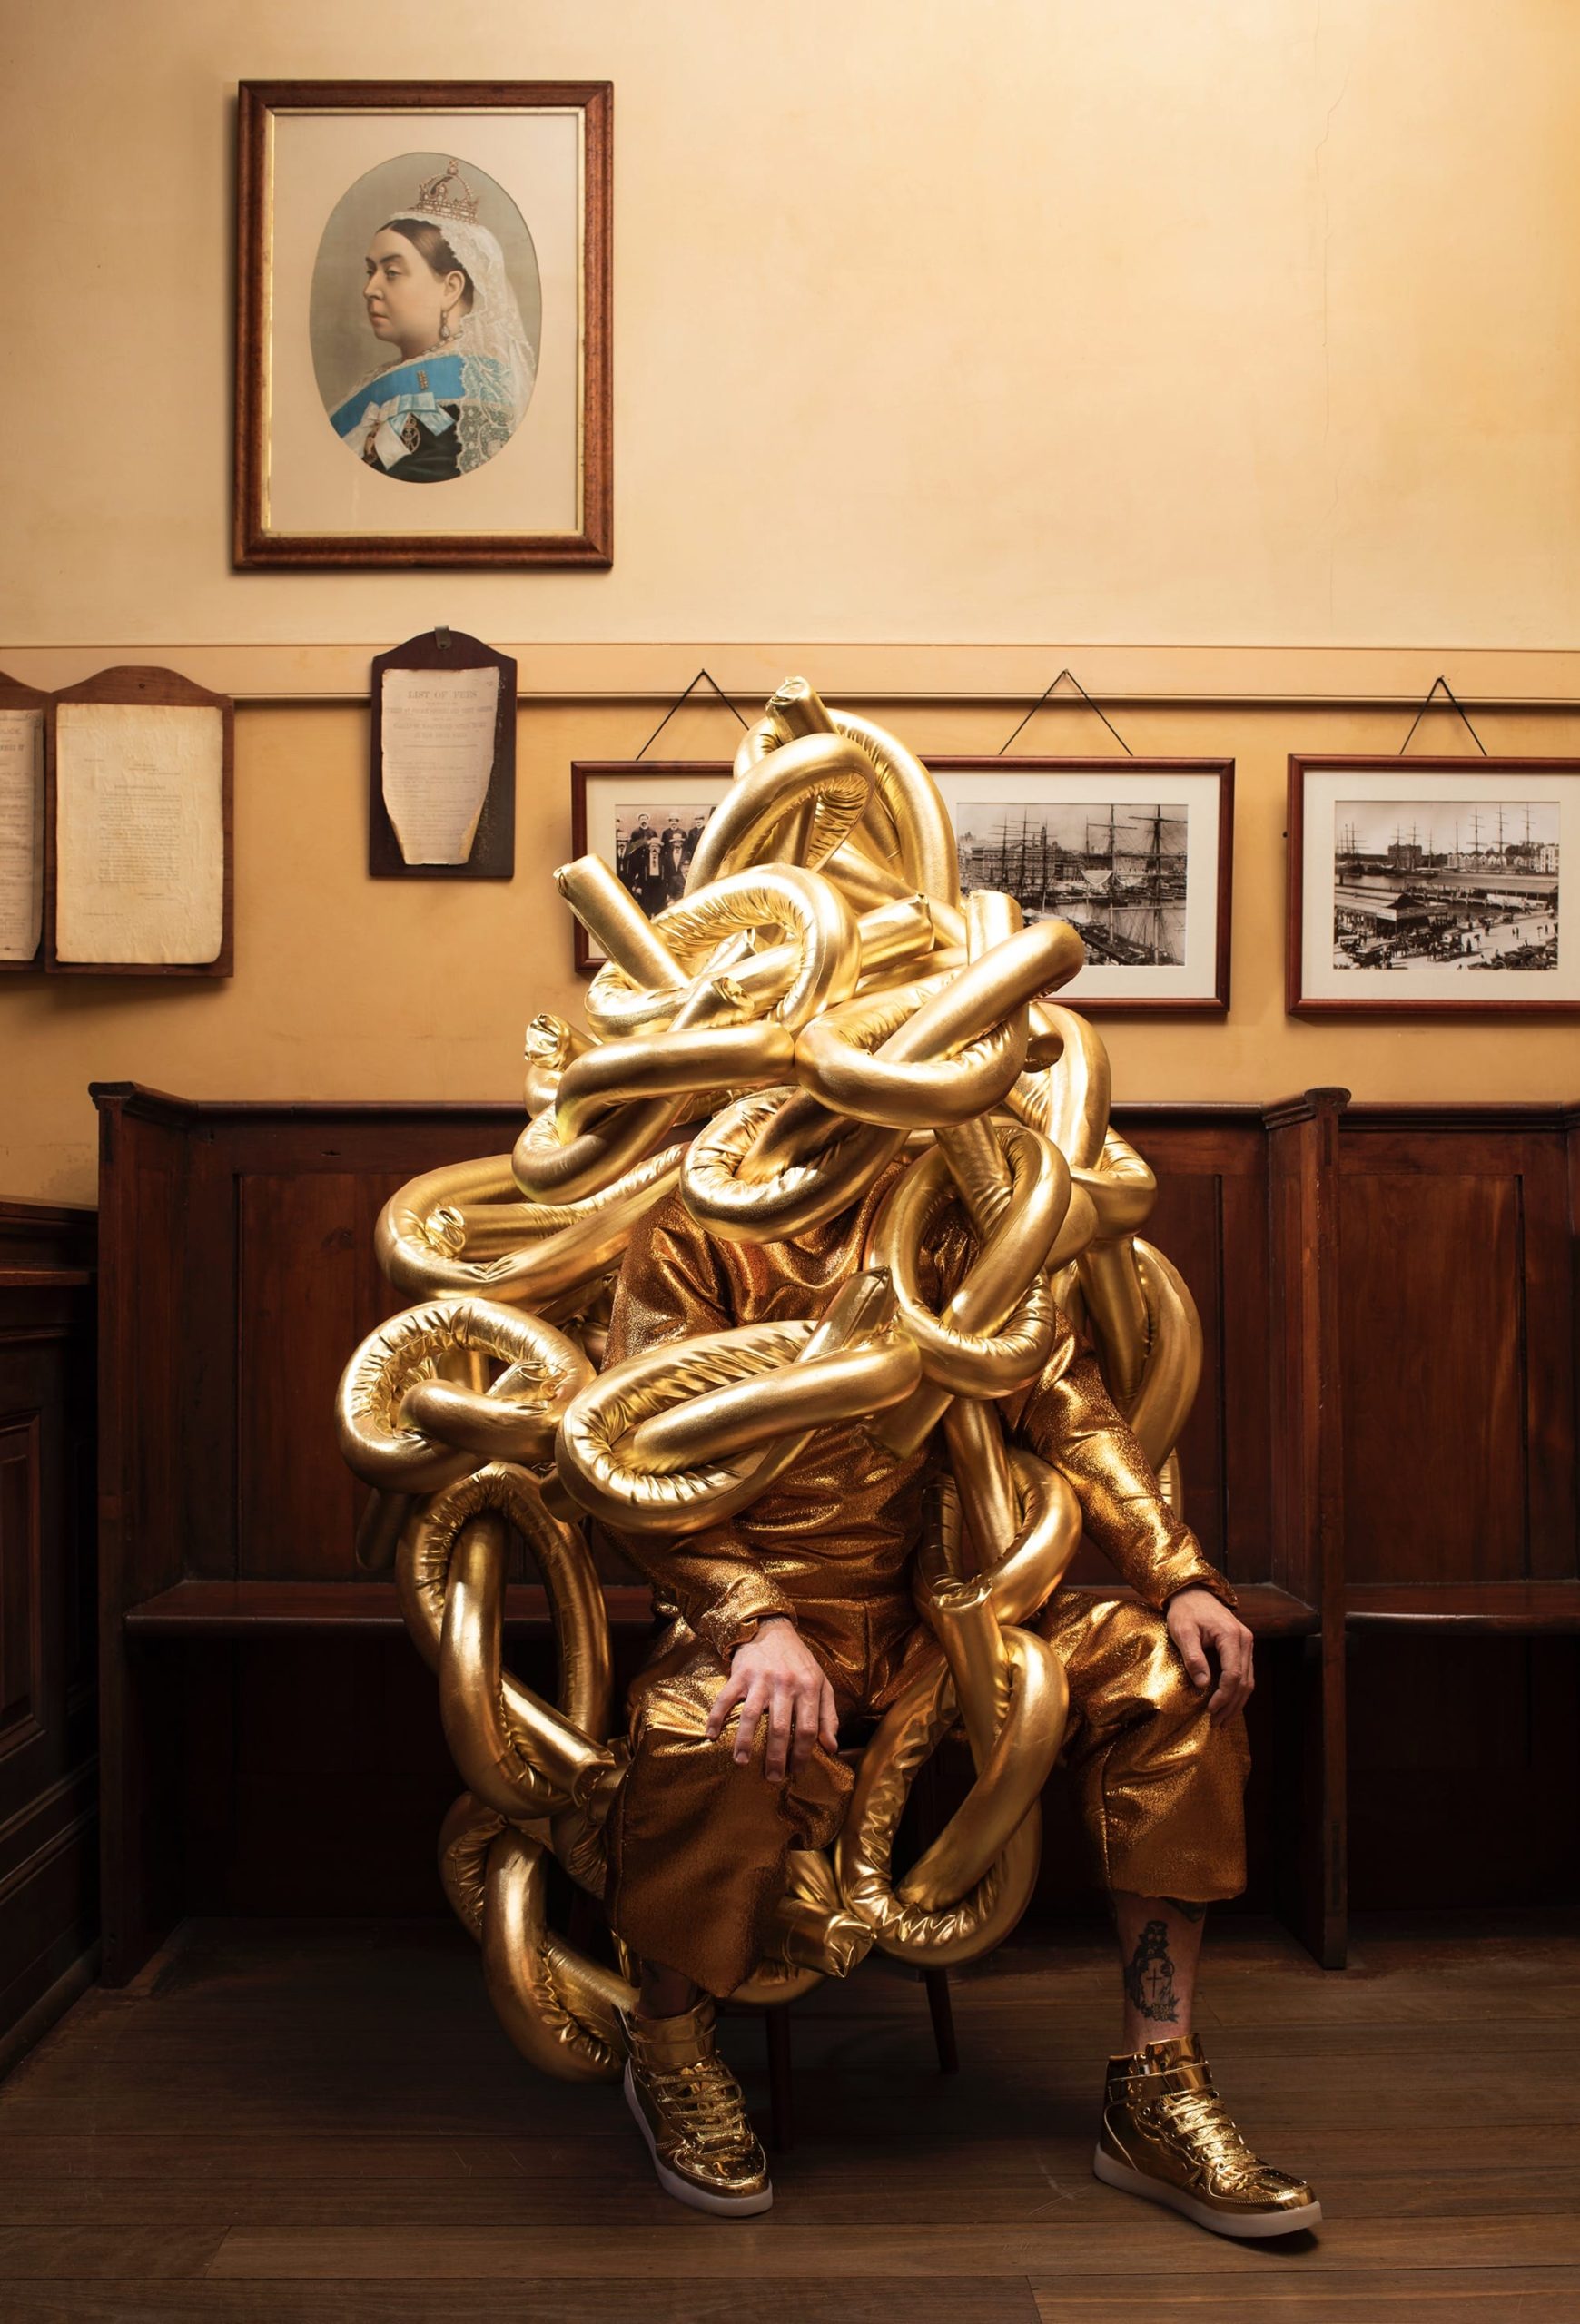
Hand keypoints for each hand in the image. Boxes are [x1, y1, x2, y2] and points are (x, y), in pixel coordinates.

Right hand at [704, 1618, 838, 1779]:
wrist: (772, 1628)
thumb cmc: (799, 1661)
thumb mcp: (821, 1683)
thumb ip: (828, 1715)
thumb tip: (832, 1748)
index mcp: (808, 1687)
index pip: (808, 1728)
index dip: (804, 1753)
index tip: (797, 1771)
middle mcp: (785, 1684)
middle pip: (781, 1728)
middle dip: (777, 1757)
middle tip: (773, 1778)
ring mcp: (761, 1679)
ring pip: (753, 1716)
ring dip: (746, 1742)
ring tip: (742, 1762)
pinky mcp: (740, 1674)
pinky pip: (725, 1698)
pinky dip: (716, 1717)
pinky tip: (710, 1735)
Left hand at [1166, 1586, 1253, 1725]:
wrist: (1193, 1592)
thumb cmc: (1185, 1610)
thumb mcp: (1182, 1631)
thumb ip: (1193, 1657)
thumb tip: (1203, 1685)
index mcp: (1231, 1636)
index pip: (1233, 1674)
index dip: (1223, 1696)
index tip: (1210, 1710)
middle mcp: (1245, 1640)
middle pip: (1244, 1681)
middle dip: (1231, 1704)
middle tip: (1216, 1722)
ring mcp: (1247, 1643)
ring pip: (1248, 1680)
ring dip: (1236, 1702)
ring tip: (1222, 1719)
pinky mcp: (1243, 1646)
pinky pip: (1245, 1673)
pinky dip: (1238, 1691)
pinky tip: (1227, 1703)